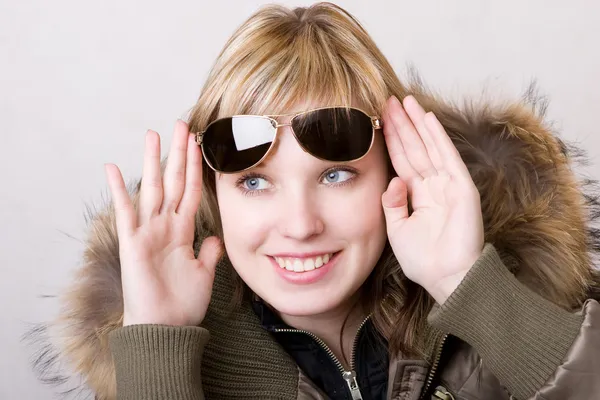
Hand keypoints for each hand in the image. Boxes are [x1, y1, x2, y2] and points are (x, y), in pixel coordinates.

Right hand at [105, 120, 222, 326]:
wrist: (166, 328)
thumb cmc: (182, 304)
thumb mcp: (204, 273)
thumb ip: (209, 252)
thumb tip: (214, 237)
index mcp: (183, 231)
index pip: (191, 191)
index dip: (195, 167)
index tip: (200, 144)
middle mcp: (165, 226)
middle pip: (173, 181)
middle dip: (177, 153)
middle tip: (180, 124)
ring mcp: (148, 231)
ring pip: (152, 188)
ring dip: (152, 161)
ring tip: (152, 134)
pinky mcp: (132, 242)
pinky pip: (126, 211)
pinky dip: (119, 190)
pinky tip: (113, 168)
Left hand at [381, 96, 483, 303]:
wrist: (446, 278)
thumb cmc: (423, 259)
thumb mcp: (397, 229)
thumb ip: (392, 203)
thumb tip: (392, 180)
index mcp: (418, 194)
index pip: (402, 160)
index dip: (391, 139)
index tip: (379, 118)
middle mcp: (433, 185)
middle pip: (414, 148)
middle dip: (402, 124)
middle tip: (388, 99)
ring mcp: (449, 184)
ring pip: (429, 146)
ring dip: (417, 123)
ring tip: (405, 101)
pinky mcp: (462, 188)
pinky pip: (447, 157)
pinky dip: (437, 138)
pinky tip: (427, 119)